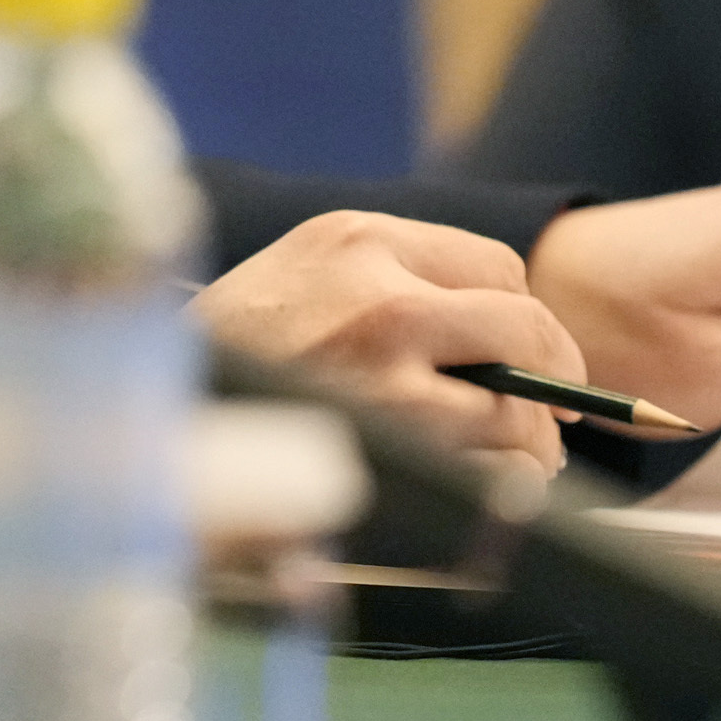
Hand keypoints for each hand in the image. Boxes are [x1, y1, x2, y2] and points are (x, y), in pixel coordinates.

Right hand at [190, 210, 585, 472]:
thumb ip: (384, 279)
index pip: (495, 264)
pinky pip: (497, 456)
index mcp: (356, 239)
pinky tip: (489, 482)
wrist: (164, 408)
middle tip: (556, 409)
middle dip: (555, 373)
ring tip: (522, 455)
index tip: (528, 352)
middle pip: (524, 324)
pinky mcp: (388, 432)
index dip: (523, 316)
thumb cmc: (230, 352)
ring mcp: (385, 363)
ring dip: (533, 436)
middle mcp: (378, 289)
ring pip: (520, 399)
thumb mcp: (299, 275)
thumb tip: (503, 333)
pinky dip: (511, 476)